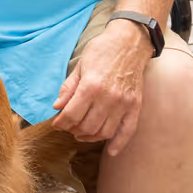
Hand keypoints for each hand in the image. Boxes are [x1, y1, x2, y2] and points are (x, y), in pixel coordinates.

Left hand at [50, 20, 152, 153]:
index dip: (61, 123)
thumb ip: (68, 88)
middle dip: (73, 130)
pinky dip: (118, 143)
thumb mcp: (79, 66)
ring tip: (82, 133)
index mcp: (91, 86)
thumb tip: (57, 107)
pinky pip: (128, 130)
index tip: (57, 124)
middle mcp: (109, 98)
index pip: (71, 115)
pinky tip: (110, 150)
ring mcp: (124, 103)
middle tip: (69, 127)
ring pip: (104, 132)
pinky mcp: (136, 105)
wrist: (130, 42)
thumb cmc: (102, 51)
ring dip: (90, 136)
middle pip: (86, 126)